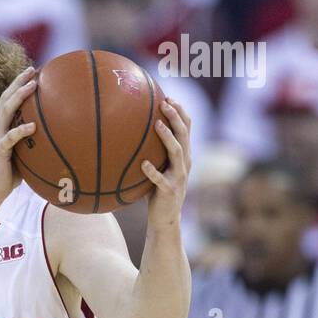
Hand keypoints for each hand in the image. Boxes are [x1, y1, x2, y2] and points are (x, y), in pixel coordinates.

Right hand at [0, 66, 36, 209]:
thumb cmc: (6, 178)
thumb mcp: (21, 157)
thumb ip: (31, 145)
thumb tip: (53, 142)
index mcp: (0, 127)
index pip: (8, 101)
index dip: (18, 85)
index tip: (32, 74)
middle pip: (6, 98)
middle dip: (19, 82)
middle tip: (33, 70)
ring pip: (6, 111)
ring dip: (20, 96)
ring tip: (33, 86)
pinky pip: (10, 138)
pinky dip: (21, 131)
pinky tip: (33, 126)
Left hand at [143, 98, 191, 228]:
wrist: (165, 220)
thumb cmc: (157, 193)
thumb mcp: (159, 170)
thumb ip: (152, 154)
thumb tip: (131, 135)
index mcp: (183, 157)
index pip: (187, 129)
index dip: (181, 112)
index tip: (169, 97)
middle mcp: (184, 164)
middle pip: (184, 135)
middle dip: (176, 117)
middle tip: (164, 102)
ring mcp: (178, 177)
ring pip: (177, 152)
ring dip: (167, 137)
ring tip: (157, 124)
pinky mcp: (169, 191)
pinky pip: (160, 180)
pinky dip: (152, 171)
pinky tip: (143, 164)